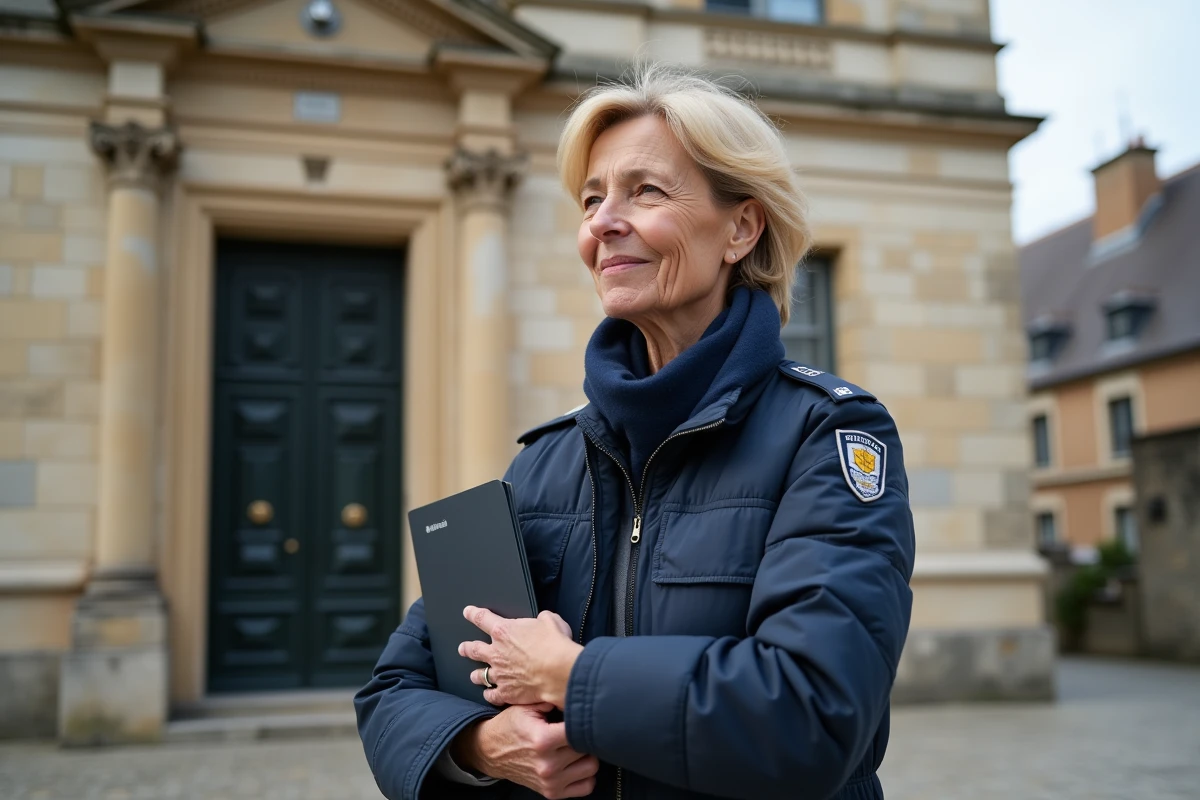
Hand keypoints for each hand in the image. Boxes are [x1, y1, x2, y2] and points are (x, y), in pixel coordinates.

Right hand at [453, 704, 598, 798]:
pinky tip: (576, 764)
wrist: (490, 751)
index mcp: (542, 740)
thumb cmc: (510, 726)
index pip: (579, 730)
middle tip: (578, 730)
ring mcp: (550, 781)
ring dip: (587, 756)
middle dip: (584, 737)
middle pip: (588, 748)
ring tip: (576, 746)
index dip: (583, 720)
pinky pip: (586, 787)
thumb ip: (550, 700)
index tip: (581, 715)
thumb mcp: (525, 707)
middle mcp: (547, 764)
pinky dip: (586, 776)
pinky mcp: (551, 793)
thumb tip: (574, 694)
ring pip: (592, 768)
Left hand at [459, 607, 582, 707]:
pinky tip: (489, 694)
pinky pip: (491, 695)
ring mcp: (499, 674)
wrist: (559, 671)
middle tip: (463, 648)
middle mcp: (497, 652)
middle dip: (467, 648)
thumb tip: (542, 620)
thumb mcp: (550, 621)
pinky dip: (490, 694)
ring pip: (480, 674)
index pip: (482, 619)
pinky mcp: (506, 692)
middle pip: (474, 649)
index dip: (472, 614)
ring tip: (474, 675)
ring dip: (476, 674)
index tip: (467, 612)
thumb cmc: (555, 644)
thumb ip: (542, 619)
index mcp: (504, 631)